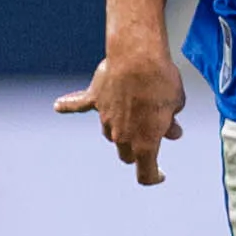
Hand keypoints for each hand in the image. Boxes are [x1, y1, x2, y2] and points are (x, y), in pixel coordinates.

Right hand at [56, 44, 188, 185]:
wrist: (137, 58)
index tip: (160, 174)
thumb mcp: (176, 104)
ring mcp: (106, 119)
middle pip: (127, 154)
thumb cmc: (160, 82)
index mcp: (145, 143)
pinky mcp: (95, 98)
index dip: (154, 177)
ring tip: (138, 105)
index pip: (146, 174)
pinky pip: (78, 105)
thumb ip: (170, 122)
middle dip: (138, 148)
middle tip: (152, 130)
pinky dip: (69, 105)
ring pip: (111, 133)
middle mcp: (122, 137)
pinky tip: (58, 105)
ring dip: (122, 127)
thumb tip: (171, 130)